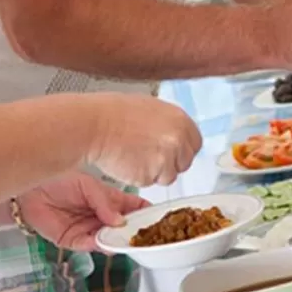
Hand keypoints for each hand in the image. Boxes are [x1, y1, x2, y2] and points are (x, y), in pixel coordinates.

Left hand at [17, 172, 149, 250]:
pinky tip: (105, 242)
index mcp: (107, 198)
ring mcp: (87, 228)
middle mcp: (99, 215)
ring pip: (107, 239)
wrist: (31, 188)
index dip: (143, 212)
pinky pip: (89, 245)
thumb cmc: (59, 178)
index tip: (156, 217)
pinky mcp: (72, 240)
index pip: (131, 206)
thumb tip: (119, 221)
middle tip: (143, 234)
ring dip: (116, 241)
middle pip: (121, 227)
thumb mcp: (87, 185)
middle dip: (132, 231)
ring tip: (125, 240)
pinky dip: (98, 245)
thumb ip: (104, 202)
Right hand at [85, 93, 201, 187]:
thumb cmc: (116, 114)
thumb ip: (170, 125)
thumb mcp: (152, 109)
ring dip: (155, 172)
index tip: (172, 151)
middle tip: (150, 155)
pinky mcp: (150, 176)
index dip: (182, 149)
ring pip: (168, 176)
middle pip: (185, 162)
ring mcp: (166, 160)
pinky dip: (140, 178)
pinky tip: (128, 162)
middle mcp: (178, 141)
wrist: (96, 126)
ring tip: (136, 156)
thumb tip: (176, 134)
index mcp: (181, 121)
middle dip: (170, 162)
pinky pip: (150, 182)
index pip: (195, 144)